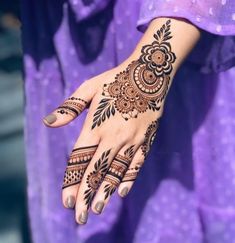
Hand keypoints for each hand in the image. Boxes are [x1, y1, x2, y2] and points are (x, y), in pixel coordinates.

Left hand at [43, 18, 199, 223]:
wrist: (147, 75)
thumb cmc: (115, 80)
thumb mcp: (89, 88)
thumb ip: (70, 107)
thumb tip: (48, 123)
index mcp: (96, 125)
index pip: (79, 159)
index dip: (71, 181)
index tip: (66, 202)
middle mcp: (113, 136)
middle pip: (96, 171)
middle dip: (86, 195)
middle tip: (79, 217)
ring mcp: (131, 140)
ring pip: (116, 172)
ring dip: (105, 192)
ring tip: (97, 209)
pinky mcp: (145, 140)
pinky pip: (136, 164)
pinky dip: (128, 179)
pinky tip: (121, 192)